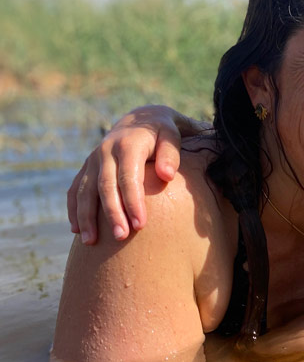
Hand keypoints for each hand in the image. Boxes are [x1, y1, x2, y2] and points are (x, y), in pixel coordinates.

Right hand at [67, 105, 199, 243]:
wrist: (142, 119)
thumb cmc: (164, 133)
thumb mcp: (172, 136)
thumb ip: (171, 154)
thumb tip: (167, 176)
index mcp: (128, 144)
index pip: (128, 178)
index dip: (133, 202)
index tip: (140, 225)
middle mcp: (106, 151)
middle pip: (105, 187)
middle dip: (112, 213)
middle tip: (121, 237)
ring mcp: (93, 160)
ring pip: (85, 190)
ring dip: (86, 217)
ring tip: (90, 242)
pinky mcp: (87, 167)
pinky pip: (75, 190)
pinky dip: (73, 209)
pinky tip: (76, 230)